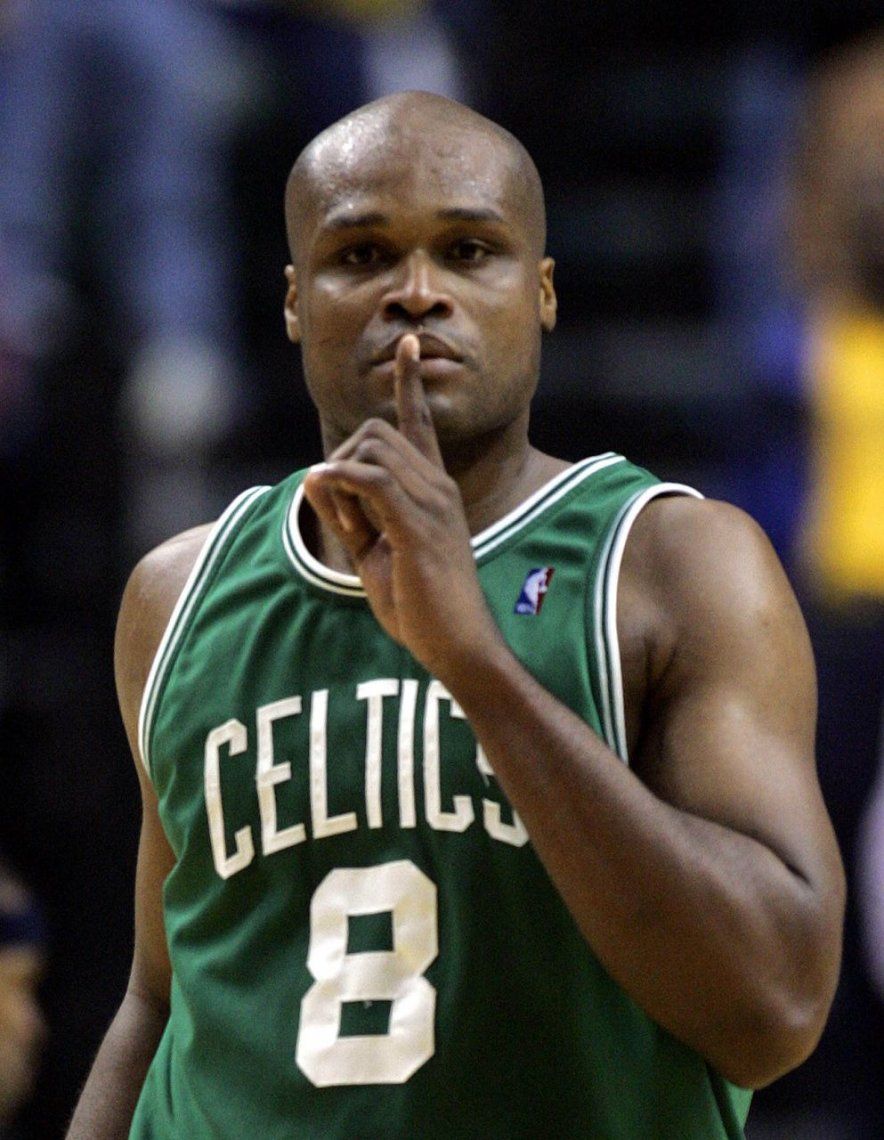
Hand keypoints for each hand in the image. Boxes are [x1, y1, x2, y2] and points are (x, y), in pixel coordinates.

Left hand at [303, 335, 500, 678]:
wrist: (459, 646)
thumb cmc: (422, 606)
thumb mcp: (376, 553)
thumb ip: (350, 515)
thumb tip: (315, 475)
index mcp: (434, 491)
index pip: (421, 423)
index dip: (410, 382)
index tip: (407, 343)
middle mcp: (438, 487)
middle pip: (377, 430)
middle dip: (343, 458)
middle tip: (343, 512)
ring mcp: (432, 503)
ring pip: (370, 450)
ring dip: (339, 477)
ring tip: (347, 523)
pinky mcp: (418, 525)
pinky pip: (369, 478)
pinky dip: (337, 482)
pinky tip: (325, 495)